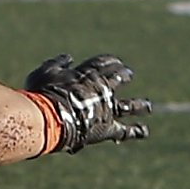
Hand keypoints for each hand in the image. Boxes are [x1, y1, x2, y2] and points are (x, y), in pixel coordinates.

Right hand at [23, 53, 150, 152]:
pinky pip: (125, 131)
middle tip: (129, 75)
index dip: (110, 62)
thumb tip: (67, 57)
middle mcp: (101, 89)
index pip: (102, 64)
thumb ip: (56, 64)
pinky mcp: (107, 128)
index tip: (116, 62)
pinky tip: (144, 131)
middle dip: (124, 76)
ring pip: (128, 106)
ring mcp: (106, 109)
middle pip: (118, 79)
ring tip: (146, 106)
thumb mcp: (44, 72)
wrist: (50, 117)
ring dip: (139, 105)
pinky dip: (135, 131)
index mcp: (87, 74)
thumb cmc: (43, 93)